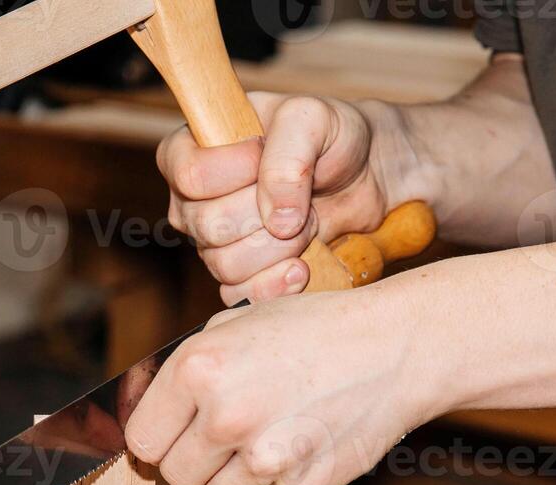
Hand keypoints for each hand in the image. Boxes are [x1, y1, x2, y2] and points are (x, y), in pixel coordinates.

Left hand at [124, 286, 444, 484]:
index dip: (158, 438)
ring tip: (274, 425)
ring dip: (238, 470)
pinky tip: (306, 435)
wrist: (394, 347)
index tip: (172, 435)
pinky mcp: (302, 482)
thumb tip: (145, 413)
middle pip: (176, 475)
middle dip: (194, 458)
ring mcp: (265, 454)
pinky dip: (283, 474)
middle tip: (225, 432)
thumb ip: (187, 371)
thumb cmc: (313, 330)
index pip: (142, 440)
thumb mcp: (235, 325)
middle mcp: (225, 415)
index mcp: (198, 370)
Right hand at [159, 93, 408, 304]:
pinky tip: (303, 265)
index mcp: (189, 151)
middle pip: (209, 225)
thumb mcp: (311, 118)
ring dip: (280, 247)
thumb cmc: (330, 136)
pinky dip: (278, 284)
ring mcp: (210, 243)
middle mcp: (191, 202)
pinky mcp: (236, 276)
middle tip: (300, 193)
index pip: (192, 177)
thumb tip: (276, 219)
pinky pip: (239, 296)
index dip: (238, 170)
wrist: (365, 175)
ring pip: (226, 265)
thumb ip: (287, 157)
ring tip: (308, 222)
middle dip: (266, 213)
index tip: (267, 152)